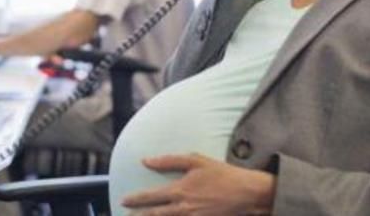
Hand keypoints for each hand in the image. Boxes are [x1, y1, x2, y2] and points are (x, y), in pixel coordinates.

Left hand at [122, 153, 274, 215]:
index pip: (151, 197)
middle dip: (139, 215)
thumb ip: (169, 161)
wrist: (246, 193)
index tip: (123, 201)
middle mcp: (183, 208)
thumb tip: (146, 160)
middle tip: (125, 214)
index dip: (135, 200)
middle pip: (154, 214)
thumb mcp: (195, 160)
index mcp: (179, 191)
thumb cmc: (221, 173)